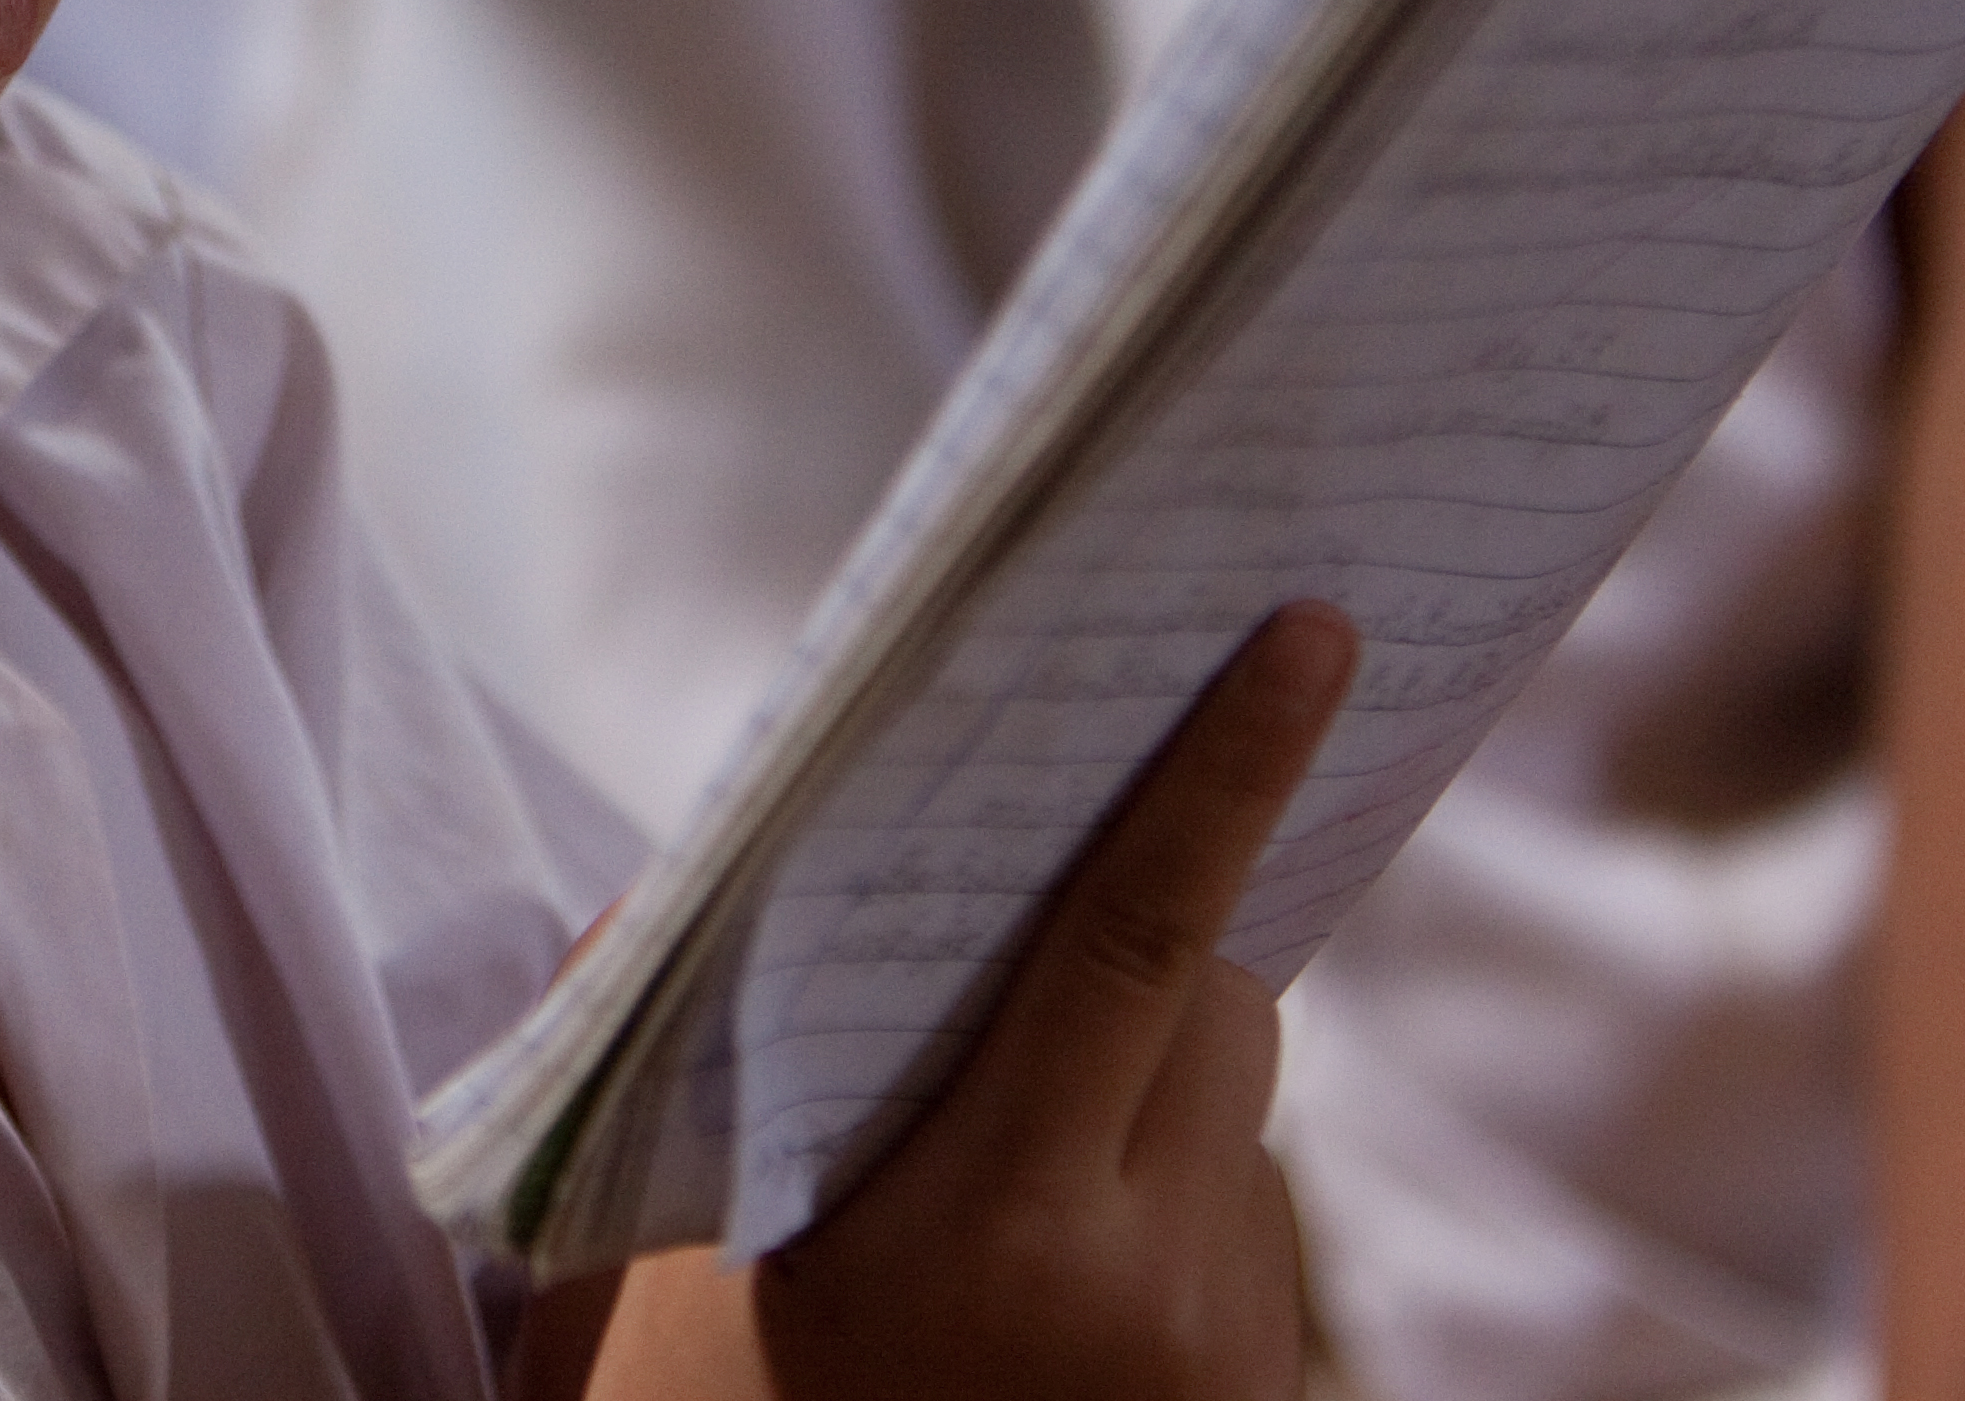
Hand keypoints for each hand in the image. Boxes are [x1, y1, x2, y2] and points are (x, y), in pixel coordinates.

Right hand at [748, 603, 1356, 1400]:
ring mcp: (1228, 1352)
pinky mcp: (1263, 1393)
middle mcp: (1148, 1291)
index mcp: (995, 1233)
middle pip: (1212, 1000)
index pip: (1131, 946)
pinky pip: (1244, 1204)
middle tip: (1025, 921)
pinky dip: (1162, 1170)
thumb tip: (694, 864)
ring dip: (1150, 1061)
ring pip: (1240, 1096)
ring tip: (1009, 1139)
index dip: (1220, 776)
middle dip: (1138, 930)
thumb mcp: (660, 1257)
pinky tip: (1050, 1247)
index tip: (1304, 639)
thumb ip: (682, 1046)